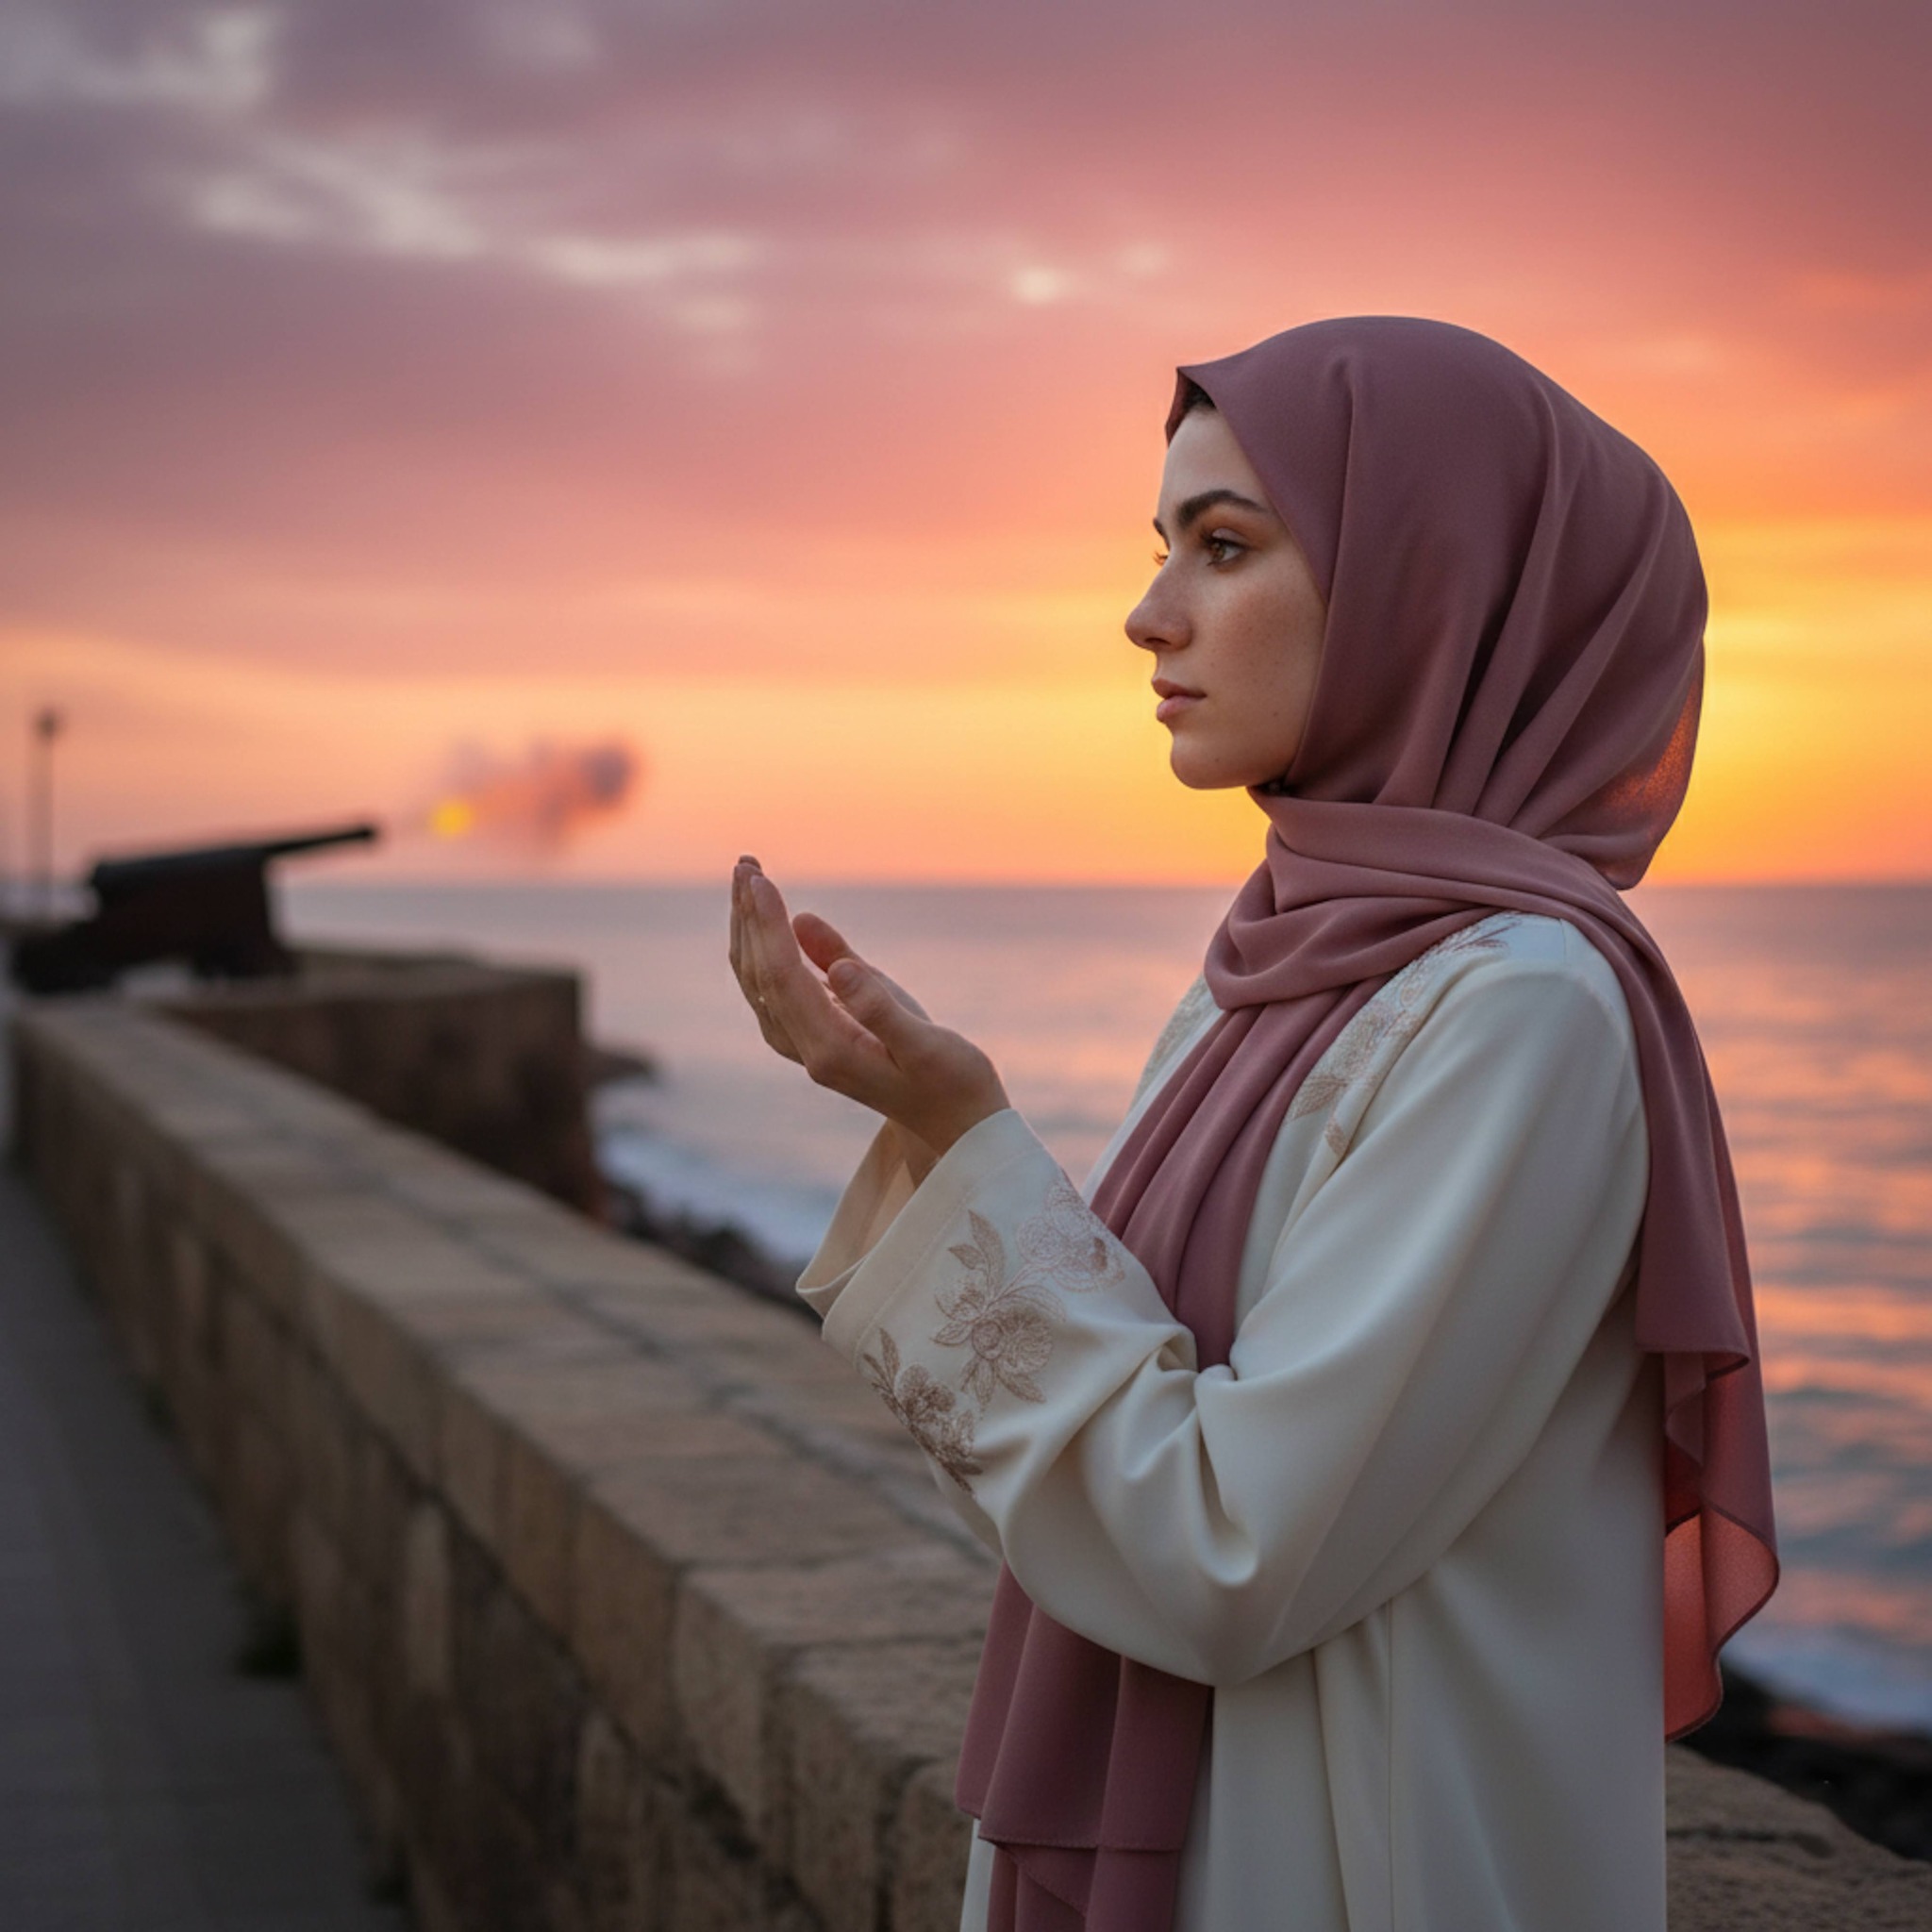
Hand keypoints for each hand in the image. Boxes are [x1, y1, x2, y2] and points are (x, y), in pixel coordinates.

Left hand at [728, 856, 1009, 1174]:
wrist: (957, 1125)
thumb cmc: (953, 1083)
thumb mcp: (927, 1046)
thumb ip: (881, 1007)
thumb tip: (837, 967)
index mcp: (831, 1051)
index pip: (783, 979)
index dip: (769, 928)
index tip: (760, 881)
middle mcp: (809, 1051)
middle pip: (760, 977)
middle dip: (749, 917)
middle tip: (746, 864)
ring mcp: (809, 1046)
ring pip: (761, 981)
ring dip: (751, 928)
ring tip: (750, 876)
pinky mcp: (819, 1036)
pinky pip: (780, 986)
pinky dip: (770, 946)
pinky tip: (773, 916)